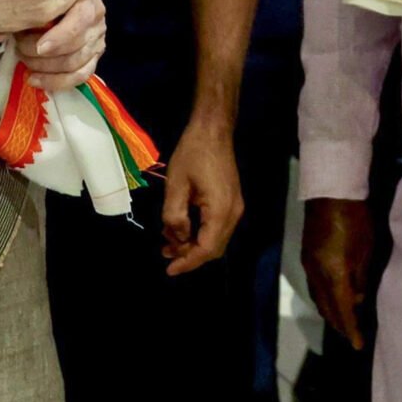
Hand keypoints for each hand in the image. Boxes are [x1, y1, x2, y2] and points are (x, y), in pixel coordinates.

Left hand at [12, 0, 106, 93]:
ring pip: (75, 64)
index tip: (38, 48)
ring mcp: (97, 41)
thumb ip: (18, 15)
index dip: (59, 37)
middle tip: (19, 50)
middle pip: (75, 47)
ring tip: (25, 63)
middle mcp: (96, 21)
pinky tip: (35, 80)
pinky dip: (56, 82)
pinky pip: (80, 76)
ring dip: (45, 68)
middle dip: (43, 55)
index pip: (80, 21)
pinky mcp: (94, 57)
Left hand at [159, 111, 242, 275]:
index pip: (207, 248)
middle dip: (190, 256)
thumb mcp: (176, 185)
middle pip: (215, 248)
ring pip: (217, 239)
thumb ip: (174, 216)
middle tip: (165, 255)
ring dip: (194, 245)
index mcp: (220, 210)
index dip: (188, 262)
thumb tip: (178, 238)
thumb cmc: (192, 154)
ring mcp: (235, 207)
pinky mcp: (232, 202)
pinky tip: (182, 228)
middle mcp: (233, 213)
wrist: (213, 131)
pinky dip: (200, 234)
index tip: (169, 270)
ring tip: (168, 242)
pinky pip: (217, 228)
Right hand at [302, 196, 375, 349]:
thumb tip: (357, 297)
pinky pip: (315, 286)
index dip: (350, 329)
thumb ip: (360, 277)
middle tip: (352, 335)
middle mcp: (317, 275)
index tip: (357, 344)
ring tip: (345, 321)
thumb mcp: (365, 249)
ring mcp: (308, 266)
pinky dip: (325, 297)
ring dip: (331, 311)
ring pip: (319, 298)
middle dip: (339, 324)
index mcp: (334, 274)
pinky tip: (335, 298)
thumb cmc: (356, 219)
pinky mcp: (306, 258)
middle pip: (327, 308)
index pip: (343, 310)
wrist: (331, 194)